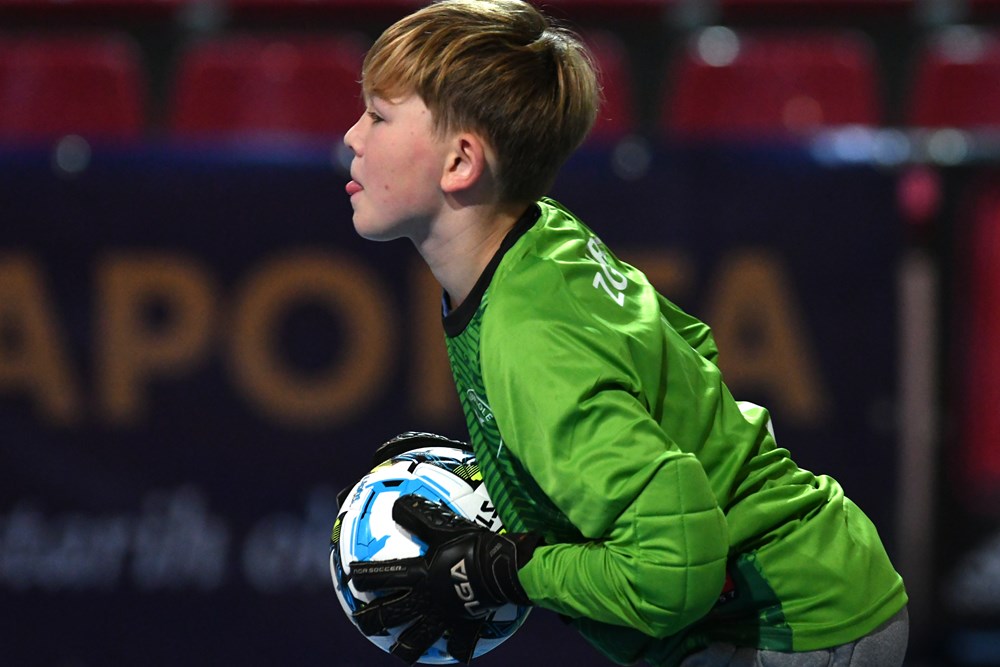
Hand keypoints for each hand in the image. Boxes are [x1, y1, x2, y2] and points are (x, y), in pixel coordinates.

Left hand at [349, 494, 540, 662]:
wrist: (500, 569)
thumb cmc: (472, 545)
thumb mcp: (443, 527)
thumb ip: (418, 516)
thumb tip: (396, 504)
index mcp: (419, 576)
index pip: (383, 576)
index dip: (364, 576)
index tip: (350, 577)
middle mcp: (425, 599)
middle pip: (392, 613)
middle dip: (373, 619)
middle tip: (361, 621)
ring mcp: (444, 616)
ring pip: (420, 637)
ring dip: (407, 645)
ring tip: (398, 650)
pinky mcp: (465, 625)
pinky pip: (461, 642)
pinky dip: (457, 649)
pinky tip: (455, 655)